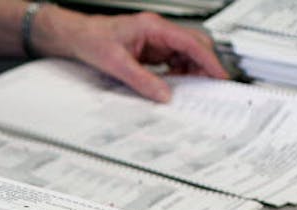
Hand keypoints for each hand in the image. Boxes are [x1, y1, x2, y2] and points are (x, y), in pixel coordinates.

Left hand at [50, 10, 227, 102]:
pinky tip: (174, 83)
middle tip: (210, 85)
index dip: (208, 60)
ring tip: (192, 88)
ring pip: (184, 53)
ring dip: (190, 70)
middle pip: (193, 45)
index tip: (219, 75)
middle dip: (204, 65)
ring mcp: (155, 40)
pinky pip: (171, 59)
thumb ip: (142, 80)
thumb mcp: (117, 64)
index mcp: (154, 27)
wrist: (77, 37)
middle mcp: (158, 31)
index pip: (190, 42)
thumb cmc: (92, 40)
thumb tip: (163, 94)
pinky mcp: (149, 49)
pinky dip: (177, 71)